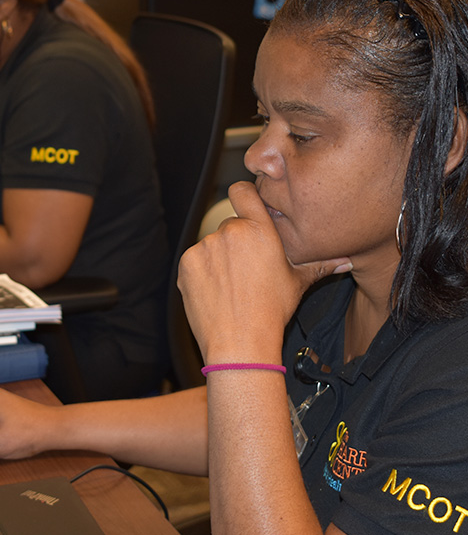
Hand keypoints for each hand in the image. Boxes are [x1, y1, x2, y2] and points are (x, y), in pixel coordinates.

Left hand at [178, 182, 351, 365]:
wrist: (240, 343)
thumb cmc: (271, 312)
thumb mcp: (297, 284)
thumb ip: (319, 265)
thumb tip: (346, 261)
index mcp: (258, 230)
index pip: (242, 191)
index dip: (242, 194)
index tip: (244, 204)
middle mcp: (230, 231)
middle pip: (229, 226)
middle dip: (236, 242)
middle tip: (245, 269)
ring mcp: (205, 247)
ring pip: (211, 245)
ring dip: (218, 258)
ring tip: (231, 286)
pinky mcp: (187, 263)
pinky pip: (195, 261)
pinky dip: (202, 273)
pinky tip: (215, 292)